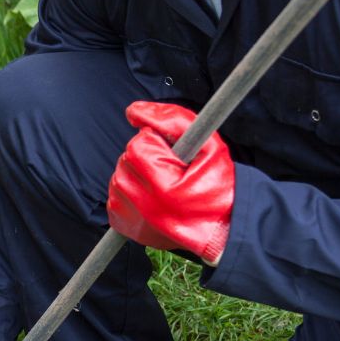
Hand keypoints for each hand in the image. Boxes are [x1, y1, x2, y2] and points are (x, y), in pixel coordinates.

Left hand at [107, 101, 234, 264]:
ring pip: (118, 179)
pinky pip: (114, 198)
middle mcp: (146, 208)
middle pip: (124, 162)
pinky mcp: (127, 229)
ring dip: (136, 174)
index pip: (137, 147)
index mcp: (165, 188)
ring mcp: (135, 222)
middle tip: (169, 168)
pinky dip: (128, 192)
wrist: (225, 226)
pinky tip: (150, 195)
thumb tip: (133, 111)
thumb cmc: (220, 184)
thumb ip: (172, 120)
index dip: (155, 143)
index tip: (173, 154)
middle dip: (145, 158)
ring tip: (161, 181)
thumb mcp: (209, 145)